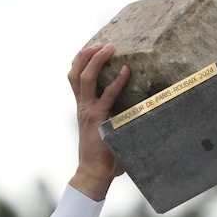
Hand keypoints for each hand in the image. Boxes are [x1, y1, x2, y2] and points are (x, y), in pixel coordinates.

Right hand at [68, 43, 130, 200]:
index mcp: (83, 107)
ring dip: (95, 60)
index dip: (82, 61)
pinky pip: (106, 95)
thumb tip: (141, 113)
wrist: (94, 173)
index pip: (76, 78)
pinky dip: (116, 81)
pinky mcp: (97, 118)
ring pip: (84, 78)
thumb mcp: (107, 131)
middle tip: (102, 44)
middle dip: (86, 54)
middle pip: (75, 73)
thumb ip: (116, 119)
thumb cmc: (104, 156)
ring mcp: (88, 110)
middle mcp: (83, 105)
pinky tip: (126, 71)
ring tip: (108, 48)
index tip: (94, 48)